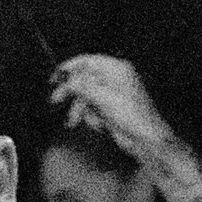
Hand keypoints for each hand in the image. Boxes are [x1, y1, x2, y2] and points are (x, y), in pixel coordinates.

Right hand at [48, 53, 173, 163]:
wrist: (146, 140)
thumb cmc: (134, 116)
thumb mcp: (105, 98)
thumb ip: (85, 87)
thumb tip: (68, 81)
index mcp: (117, 69)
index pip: (88, 61)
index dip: (70, 67)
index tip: (56, 76)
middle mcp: (114, 79)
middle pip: (84, 79)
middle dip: (71, 92)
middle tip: (56, 100)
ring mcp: (111, 95)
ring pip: (85, 96)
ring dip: (80, 110)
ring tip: (75, 121)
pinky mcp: (110, 109)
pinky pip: (92, 110)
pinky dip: (91, 118)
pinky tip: (99, 125)